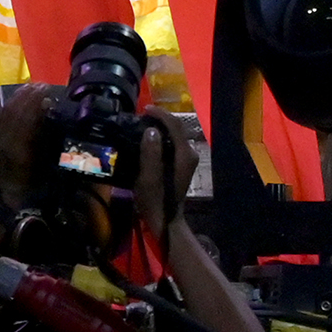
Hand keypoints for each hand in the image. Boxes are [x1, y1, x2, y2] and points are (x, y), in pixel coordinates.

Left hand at [0, 86, 48, 206]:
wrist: (0, 194)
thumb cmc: (26, 185)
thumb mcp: (42, 169)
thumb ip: (48, 145)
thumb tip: (56, 123)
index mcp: (21, 147)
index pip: (29, 117)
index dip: (38, 103)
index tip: (50, 91)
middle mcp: (8, 138)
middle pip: (18, 109)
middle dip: (30, 95)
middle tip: (45, 85)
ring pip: (9, 109)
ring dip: (21, 96)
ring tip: (34, 86)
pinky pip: (2, 113)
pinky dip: (11, 102)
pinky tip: (19, 97)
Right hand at [133, 113, 198, 242]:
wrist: (164, 222)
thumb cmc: (155, 201)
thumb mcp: (149, 178)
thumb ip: (151, 153)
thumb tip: (150, 131)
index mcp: (184, 154)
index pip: (175, 125)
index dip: (161, 114)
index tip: (145, 109)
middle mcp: (190, 154)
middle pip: (177, 128)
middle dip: (161, 119)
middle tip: (142, 116)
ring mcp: (187, 159)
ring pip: (175, 135)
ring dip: (161, 127)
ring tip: (143, 124)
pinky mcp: (181, 164)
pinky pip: (173, 143)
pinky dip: (163, 137)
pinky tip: (150, 139)